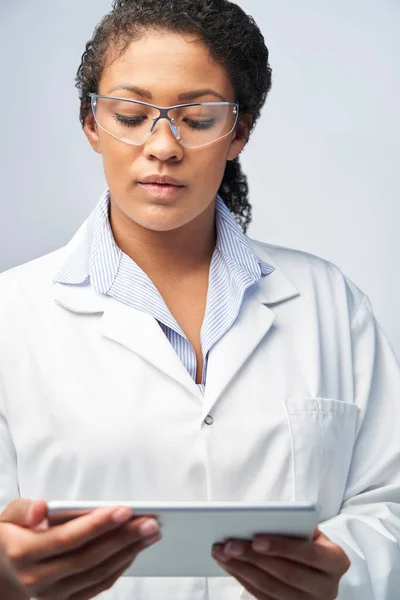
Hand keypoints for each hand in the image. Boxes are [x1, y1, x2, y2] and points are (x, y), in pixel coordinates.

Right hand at [0, 498, 161, 599]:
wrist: (2, 570)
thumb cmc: (11, 534)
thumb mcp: (8, 516)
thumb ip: (24, 509)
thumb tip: (41, 509)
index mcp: (23, 553)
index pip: (68, 539)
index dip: (98, 524)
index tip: (125, 509)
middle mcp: (37, 580)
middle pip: (89, 558)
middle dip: (123, 538)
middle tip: (151, 521)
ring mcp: (52, 595)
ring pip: (97, 574)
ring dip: (128, 552)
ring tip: (151, 532)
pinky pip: (98, 586)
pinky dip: (120, 567)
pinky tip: (135, 549)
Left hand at [211, 527, 349, 599]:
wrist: (321, 570)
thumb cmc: (311, 542)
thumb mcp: (312, 532)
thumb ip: (295, 526)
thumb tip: (263, 519)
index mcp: (337, 562)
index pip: (310, 554)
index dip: (282, 547)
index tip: (256, 539)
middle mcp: (328, 589)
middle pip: (287, 574)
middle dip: (254, 558)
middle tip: (229, 544)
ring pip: (271, 589)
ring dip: (242, 569)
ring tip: (222, 553)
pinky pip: (263, 598)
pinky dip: (243, 580)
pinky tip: (229, 565)